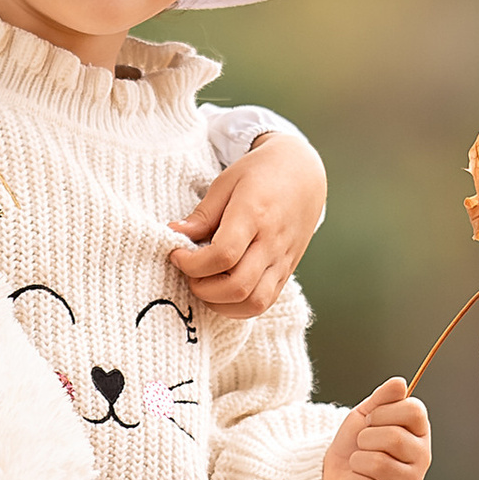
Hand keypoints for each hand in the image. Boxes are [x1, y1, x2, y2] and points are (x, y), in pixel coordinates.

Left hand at [168, 129, 326, 315]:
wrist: (304, 173)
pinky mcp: (287, 272)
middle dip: (202, 288)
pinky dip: (239, 307)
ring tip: (205, 283)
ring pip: (254, 303)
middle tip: (189, 271)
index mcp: (255, 215)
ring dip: (221, 303)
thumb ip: (202, 214)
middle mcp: (272, 243)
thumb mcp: (226, 182)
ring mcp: (283, 261)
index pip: (223, 255)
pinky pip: (264, 303)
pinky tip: (222, 292)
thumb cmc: (261, 173)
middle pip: (238, 286)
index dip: (192, 263)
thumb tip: (174, 235)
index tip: (176, 254)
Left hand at [321, 377, 430, 479]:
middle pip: (394, 438)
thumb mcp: (365, 415)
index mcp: (419, 431)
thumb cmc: (355, 444)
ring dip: (358, 461)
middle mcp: (421, 457)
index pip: (414, 410)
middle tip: (362, 444)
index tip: (372, 420)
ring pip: (378, 464)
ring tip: (359, 463)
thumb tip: (400, 383)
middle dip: (366, 438)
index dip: (384, 412)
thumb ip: (382, 398)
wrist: (333, 474)